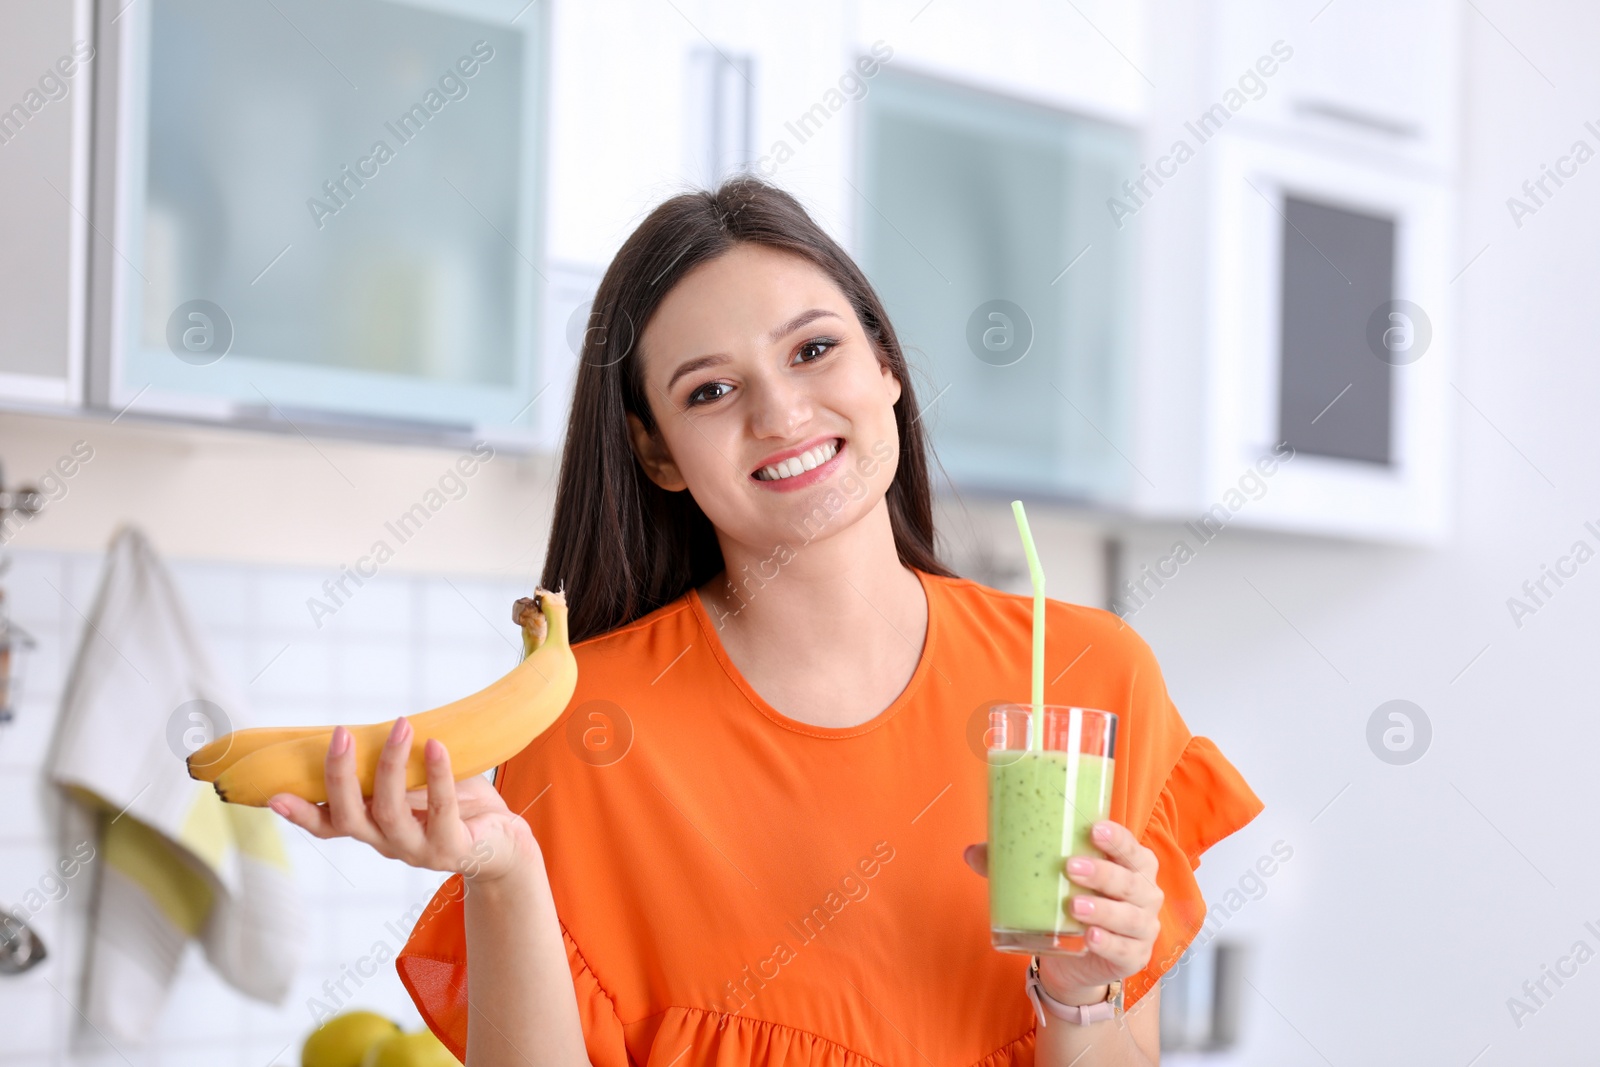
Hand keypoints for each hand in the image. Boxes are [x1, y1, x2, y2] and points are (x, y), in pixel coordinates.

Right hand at [267, 717, 538, 885]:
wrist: (503, 841)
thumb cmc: (454, 804)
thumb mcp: (415, 785)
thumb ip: (389, 769)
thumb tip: (369, 725)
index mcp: (373, 827)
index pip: (329, 825)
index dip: (301, 814)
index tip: (272, 796)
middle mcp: (388, 844)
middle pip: (351, 818)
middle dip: (341, 777)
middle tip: (341, 734)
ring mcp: (419, 850)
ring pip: (390, 813)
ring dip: (391, 767)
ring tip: (400, 726)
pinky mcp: (453, 848)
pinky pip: (442, 811)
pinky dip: (438, 776)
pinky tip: (436, 746)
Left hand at [964, 820, 1162, 1002]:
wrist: (1074, 956)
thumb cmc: (1069, 901)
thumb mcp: (1048, 879)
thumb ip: (1013, 863)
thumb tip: (971, 852)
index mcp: (1131, 864)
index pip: (1131, 847)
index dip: (1117, 837)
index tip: (1094, 829)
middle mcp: (1144, 893)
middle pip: (1130, 881)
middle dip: (1102, 872)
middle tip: (1070, 867)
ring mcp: (1143, 927)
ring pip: (1129, 916)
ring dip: (1103, 910)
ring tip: (1074, 905)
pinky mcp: (1134, 957)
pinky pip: (1125, 949)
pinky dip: (1109, 943)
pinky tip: (1091, 937)